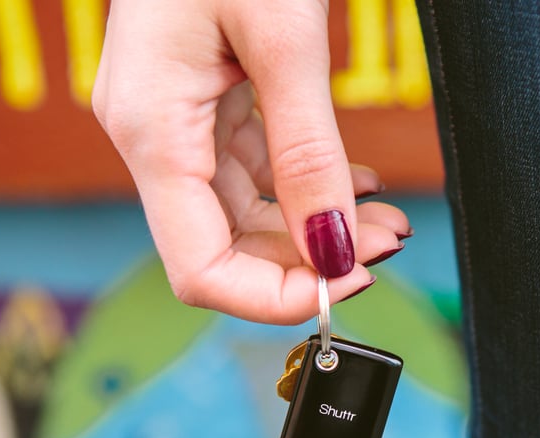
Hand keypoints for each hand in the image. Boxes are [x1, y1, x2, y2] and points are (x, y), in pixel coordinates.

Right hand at [92, 0, 410, 323]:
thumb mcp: (281, 39)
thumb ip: (307, 153)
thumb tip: (333, 253)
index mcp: (151, 129)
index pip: (198, 267)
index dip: (271, 295)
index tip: (346, 286)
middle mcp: (153, 134)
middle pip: (227, 244)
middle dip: (310, 259)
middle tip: (387, 245)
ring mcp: (177, 117)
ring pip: (247, 210)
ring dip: (318, 226)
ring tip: (388, 221)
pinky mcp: (206, 98)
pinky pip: (255, 166)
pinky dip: (307, 185)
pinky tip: (354, 187)